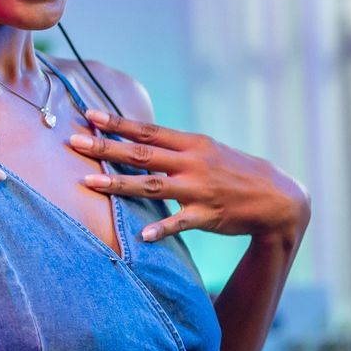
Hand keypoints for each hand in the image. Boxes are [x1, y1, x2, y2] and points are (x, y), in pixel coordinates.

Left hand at [67, 110, 309, 244]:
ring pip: (152, 185)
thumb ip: (174, 147)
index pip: (147, 130)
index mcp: (191, 144)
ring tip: (90, 182)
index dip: (117, 123)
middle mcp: (191, 163)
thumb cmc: (235, 171)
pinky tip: (142, 236)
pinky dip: (161, 229)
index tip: (89, 115)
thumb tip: (140, 139)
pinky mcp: (207, 215)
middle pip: (141, 154)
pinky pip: (180, 222)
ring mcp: (198, 189)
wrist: (276, 196)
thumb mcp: (207, 150)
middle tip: (75, 142)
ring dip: (119, 184)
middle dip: (106, 148)